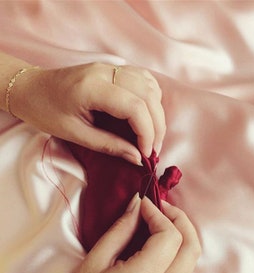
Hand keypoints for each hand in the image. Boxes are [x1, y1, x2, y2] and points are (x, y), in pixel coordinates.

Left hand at [11, 63, 165, 164]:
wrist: (30, 88)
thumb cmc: (45, 112)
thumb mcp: (75, 134)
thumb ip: (109, 145)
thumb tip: (137, 158)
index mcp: (93, 88)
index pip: (135, 107)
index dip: (147, 133)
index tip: (146, 154)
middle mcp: (106, 71)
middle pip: (148, 96)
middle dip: (157, 126)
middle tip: (153, 149)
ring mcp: (111, 67)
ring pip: (149, 85)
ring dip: (157, 112)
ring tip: (152, 134)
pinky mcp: (113, 69)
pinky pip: (143, 79)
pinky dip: (151, 97)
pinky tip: (147, 113)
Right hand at [58, 194, 200, 272]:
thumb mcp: (94, 261)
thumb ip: (121, 229)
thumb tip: (137, 203)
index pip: (169, 236)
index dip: (158, 213)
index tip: (144, 203)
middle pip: (191, 247)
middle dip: (180, 219)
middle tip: (161, 206)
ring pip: (191, 259)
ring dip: (182, 232)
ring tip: (160, 219)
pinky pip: (182, 268)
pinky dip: (178, 247)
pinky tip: (160, 237)